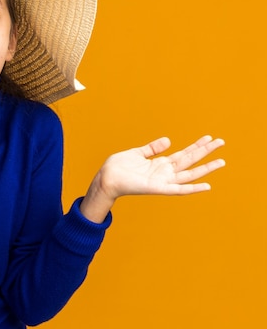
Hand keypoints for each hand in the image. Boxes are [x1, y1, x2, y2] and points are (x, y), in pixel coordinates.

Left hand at [80, 136, 224, 222]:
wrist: (106, 178)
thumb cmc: (118, 167)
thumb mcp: (137, 153)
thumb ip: (152, 148)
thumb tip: (169, 140)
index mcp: (160, 163)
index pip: (183, 153)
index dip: (197, 146)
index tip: (209, 138)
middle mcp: (164, 172)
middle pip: (190, 160)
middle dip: (205, 151)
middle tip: (222, 142)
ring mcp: (163, 181)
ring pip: (189, 174)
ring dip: (206, 169)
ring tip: (222, 161)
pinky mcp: (158, 188)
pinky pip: (179, 190)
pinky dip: (193, 188)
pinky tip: (207, 186)